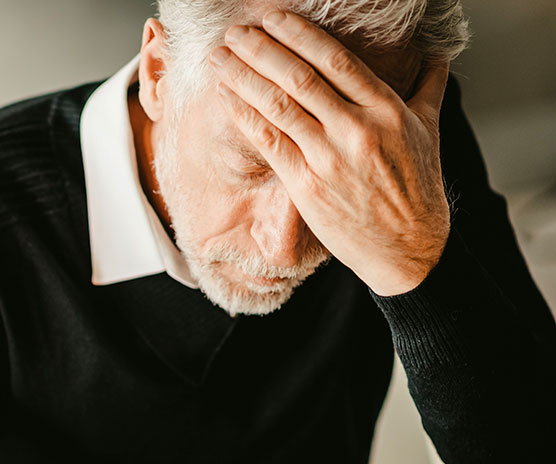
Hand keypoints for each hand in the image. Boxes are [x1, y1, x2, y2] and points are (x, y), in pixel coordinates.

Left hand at [208, 10, 451, 295]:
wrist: (408, 247)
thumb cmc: (416, 187)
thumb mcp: (429, 131)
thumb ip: (427, 87)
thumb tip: (437, 55)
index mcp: (386, 110)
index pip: (336, 60)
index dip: (300, 35)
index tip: (274, 19)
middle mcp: (356, 130)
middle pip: (299, 78)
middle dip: (261, 51)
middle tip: (235, 33)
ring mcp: (328, 158)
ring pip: (278, 107)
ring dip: (242, 79)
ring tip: (219, 59)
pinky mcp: (306, 185)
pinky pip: (268, 142)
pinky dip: (244, 116)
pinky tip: (226, 98)